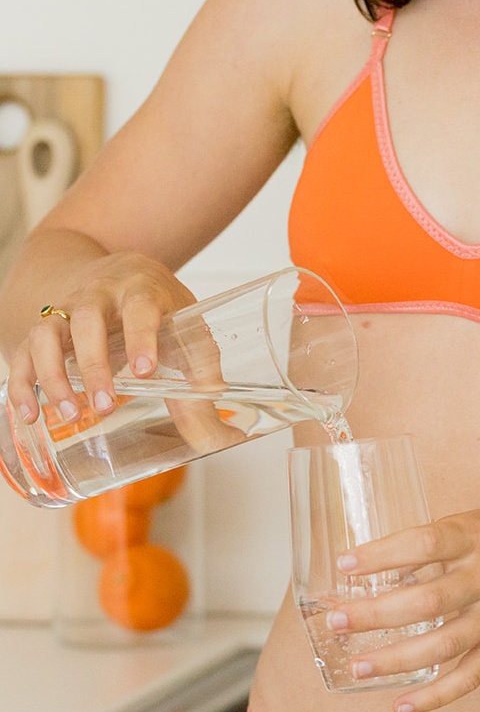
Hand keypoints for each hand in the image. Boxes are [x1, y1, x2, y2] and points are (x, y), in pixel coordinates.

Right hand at [6, 253, 195, 424]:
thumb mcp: (191, 335)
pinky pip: (24, 351)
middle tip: (106, 405)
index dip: (140, 337)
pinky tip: (30, 414)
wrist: (124, 273)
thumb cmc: (163, 310)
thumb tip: (223, 438)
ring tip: (70, 413)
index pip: (140, 308)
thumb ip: (204, 382)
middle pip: (87, 320)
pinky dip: (22, 383)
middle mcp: (100, 294)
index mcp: (143, 290)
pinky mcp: (46, 330)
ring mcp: (67, 310)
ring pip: (47, 333)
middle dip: (95, 365)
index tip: (144, 370)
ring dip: (53, 375)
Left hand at [330, 503, 479, 711]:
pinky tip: (402, 706)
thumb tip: (384, 566)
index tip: (345, 565)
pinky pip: (470, 676)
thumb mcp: (479, 518)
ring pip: (443, 645)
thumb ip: (437, 540)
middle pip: (426, 600)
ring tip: (357, 667)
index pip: (423, 544)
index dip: (382, 555)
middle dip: (375, 614)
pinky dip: (436, 697)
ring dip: (395, 660)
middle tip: (336, 622)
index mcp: (477, 536)